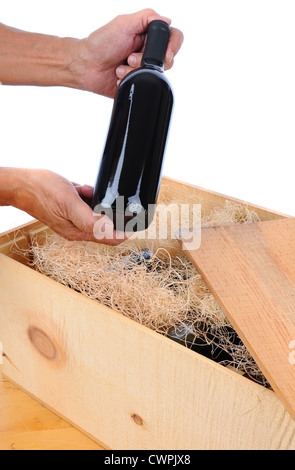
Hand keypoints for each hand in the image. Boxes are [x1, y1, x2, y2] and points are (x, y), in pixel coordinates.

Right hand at [12, 169, 128, 245]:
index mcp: (79, 232)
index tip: (138, 223)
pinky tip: (83, 188)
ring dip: (101, 204)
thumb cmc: (42, 192)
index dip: (127, 232)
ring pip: (98, 217)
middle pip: (107, 229)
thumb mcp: (69, 203)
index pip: (111, 238)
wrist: (22, 185)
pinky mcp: (70, 212)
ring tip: (90, 192)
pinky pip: (87, 207)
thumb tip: (110, 229)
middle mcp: (78, 229)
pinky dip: (90, 197)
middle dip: (115, 216)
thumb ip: (90, 219)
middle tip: (119, 202)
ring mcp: (74, 221)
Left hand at [74, 8, 183, 97]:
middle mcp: (148, 51)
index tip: (164, 54)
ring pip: (155, 74)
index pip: (172, 38)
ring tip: (121, 67)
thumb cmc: (101, 43)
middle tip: (130, 57)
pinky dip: (130, 80)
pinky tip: (119, 76)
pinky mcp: (136, 82)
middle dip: (147, 60)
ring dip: (136, 71)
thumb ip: (147, 18)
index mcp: (148, 35)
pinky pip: (143, 85)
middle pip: (166, 59)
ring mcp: (143, 68)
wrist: (86, 66)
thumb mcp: (123, 23)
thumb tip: (168, 20)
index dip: (172, 47)